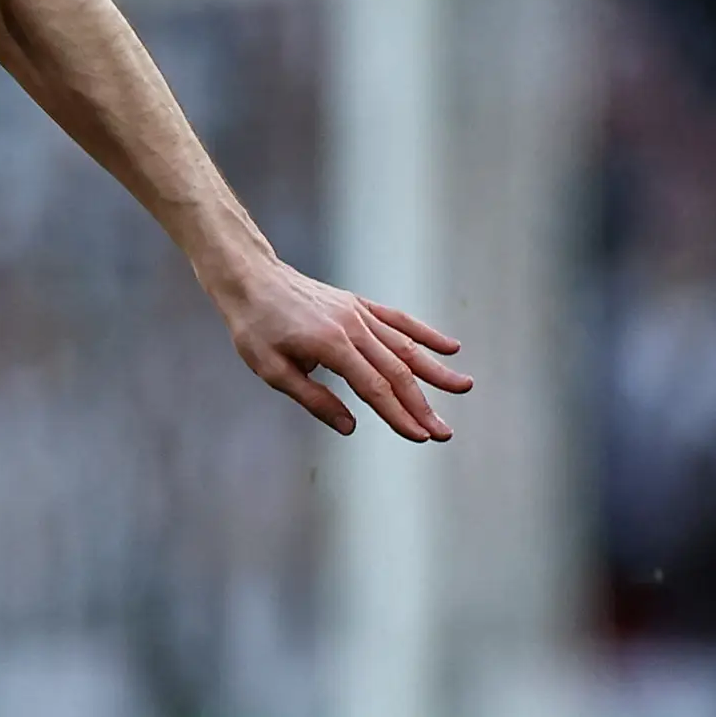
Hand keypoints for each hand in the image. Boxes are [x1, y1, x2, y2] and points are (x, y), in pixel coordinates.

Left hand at [209, 255, 470, 440]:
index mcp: (330, 345)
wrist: (251, 279)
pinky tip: (450, 348)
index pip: (374, 388)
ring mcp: (359, 313)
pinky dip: (426, 334)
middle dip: (421, 405)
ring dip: (435, 371)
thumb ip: (313, 399)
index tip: (420, 437)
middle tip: (444, 433)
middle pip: (396, 371)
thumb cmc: (254, 328)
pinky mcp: (359, 304)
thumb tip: (351, 427)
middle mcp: (353, 327)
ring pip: (405, 345)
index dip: (398, 415)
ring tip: (464, 388)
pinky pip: (399, 320)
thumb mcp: (271, 370)